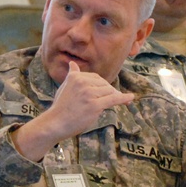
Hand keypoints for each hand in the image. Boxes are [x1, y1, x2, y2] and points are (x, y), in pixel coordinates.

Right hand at [12, 61, 134, 161]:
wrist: (55, 123)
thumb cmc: (60, 107)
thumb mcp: (65, 87)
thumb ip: (72, 75)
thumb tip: (72, 63)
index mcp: (76, 77)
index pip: (96, 78)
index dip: (103, 85)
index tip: (109, 90)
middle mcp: (82, 82)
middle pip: (104, 84)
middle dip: (110, 91)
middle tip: (117, 97)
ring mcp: (89, 94)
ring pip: (109, 92)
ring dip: (115, 96)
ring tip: (123, 101)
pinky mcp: (94, 105)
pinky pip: (113, 99)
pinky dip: (123, 98)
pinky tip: (130, 98)